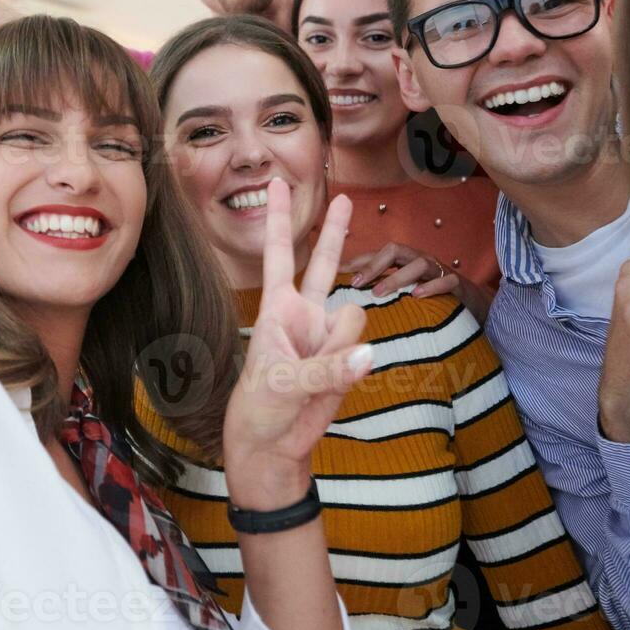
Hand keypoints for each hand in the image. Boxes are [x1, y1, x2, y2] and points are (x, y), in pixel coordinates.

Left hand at [223, 179, 371, 509]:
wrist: (273, 446)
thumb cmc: (260, 407)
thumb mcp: (284, 385)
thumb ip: (328, 369)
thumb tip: (369, 356)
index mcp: (278, 308)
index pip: (280, 255)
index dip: (281, 220)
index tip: (277, 183)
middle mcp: (305, 314)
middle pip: (326, 263)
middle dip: (335, 231)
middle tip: (346, 195)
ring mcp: (328, 334)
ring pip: (354, 318)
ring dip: (341, 347)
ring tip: (317, 373)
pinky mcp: (347, 356)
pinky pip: (362, 348)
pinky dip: (352, 364)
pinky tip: (338, 379)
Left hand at [343, 241, 491, 322]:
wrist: (475, 308)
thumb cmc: (431, 302)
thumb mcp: (403, 296)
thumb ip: (381, 294)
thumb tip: (347, 306)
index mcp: (405, 263)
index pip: (378, 254)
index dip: (358, 260)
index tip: (338, 273)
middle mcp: (420, 262)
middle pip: (396, 250)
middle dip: (375, 264)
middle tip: (356, 283)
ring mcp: (440, 272)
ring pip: (420, 263)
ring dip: (397, 276)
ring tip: (379, 292)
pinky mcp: (458, 286)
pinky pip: (447, 281)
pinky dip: (432, 287)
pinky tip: (417, 297)